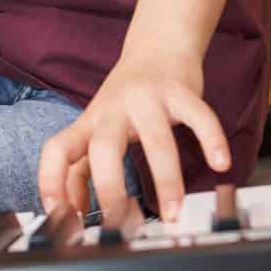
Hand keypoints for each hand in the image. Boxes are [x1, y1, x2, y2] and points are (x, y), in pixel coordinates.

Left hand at [37, 46, 229, 225]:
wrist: (157, 47)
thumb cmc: (124, 100)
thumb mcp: (95, 130)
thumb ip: (81, 169)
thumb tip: (77, 211)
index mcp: (89, 123)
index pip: (58, 150)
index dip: (51, 181)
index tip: (59, 214)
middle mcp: (113, 110)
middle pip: (103, 148)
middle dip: (110, 188)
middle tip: (121, 223)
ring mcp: (148, 99)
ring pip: (156, 140)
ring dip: (166, 181)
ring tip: (174, 213)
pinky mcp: (181, 92)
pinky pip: (199, 116)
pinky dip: (211, 141)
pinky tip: (219, 164)